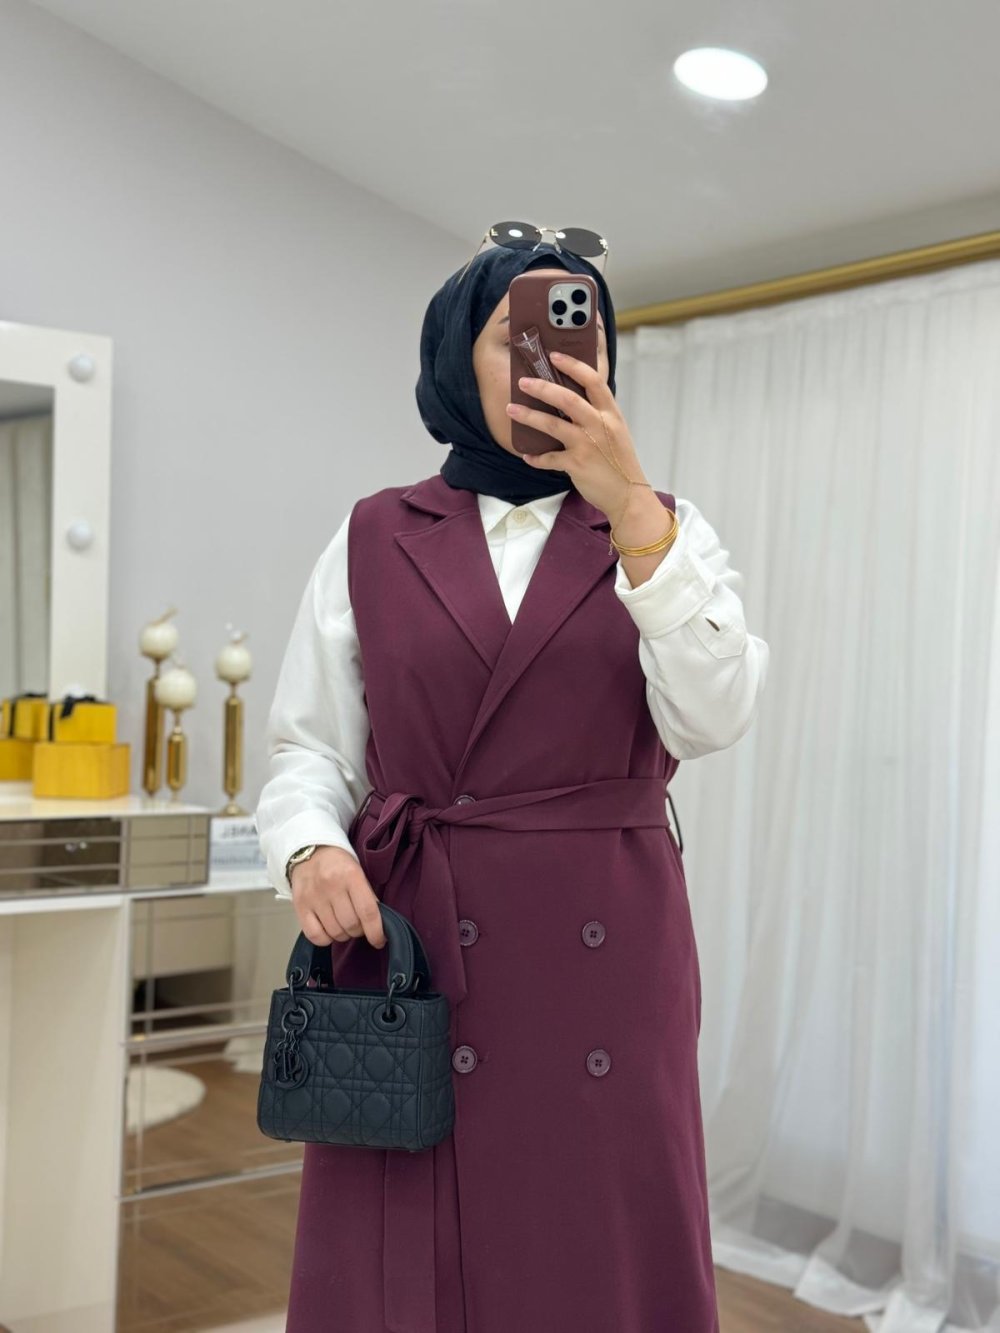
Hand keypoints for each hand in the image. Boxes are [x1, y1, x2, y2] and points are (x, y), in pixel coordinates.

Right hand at [289, 846, 386, 949]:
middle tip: (358, 924)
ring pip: (335, 933)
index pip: (368, 911)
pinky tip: (329, 929)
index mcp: (351, 875)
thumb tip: (378, 923)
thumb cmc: (337, 863)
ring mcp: (314, 897)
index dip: (376, 931)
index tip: (379, 939)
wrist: (310, 850)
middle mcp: (331, 886)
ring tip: (343, 923)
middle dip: (359, 931)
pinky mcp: (300, 906)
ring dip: (343, 934)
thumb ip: (367, 895)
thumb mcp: (358, 871)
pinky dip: (325, 939)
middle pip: (351, 925)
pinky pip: (315, 936)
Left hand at [505, 350, 650, 522]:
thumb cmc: (620, 462)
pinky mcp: (577, 465)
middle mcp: (600, 426)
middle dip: (542, 388)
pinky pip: (549, 458)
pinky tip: (527, 456)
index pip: (593, 381)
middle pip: (568, 399)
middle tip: (523, 383)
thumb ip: (598, 414)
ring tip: (511, 409)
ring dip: (529, 416)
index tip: (554, 356)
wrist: (628, 495)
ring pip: (553, 425)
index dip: (573, 365)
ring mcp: (588, 445)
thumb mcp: (616, 431)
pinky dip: (536, 458)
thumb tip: (572, 399)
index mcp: (611, 414)